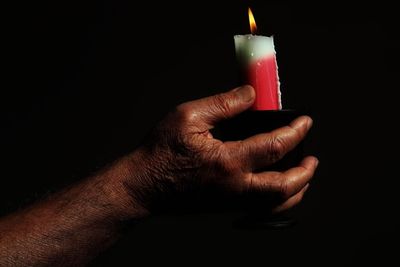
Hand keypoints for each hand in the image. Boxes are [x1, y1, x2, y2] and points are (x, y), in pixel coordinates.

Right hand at [125, 85, 317, 214]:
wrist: (143, 185)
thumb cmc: (160, 151)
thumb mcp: (188, 115)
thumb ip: (224, 104)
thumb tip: (251, 94)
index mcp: (228, 161)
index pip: (275, 145)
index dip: (295, 132)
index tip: (304, 122)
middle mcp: (235, 186)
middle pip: (285, 186)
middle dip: (305, 171)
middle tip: (312, 159)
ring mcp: (230, 201)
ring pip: (276, 204)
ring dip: (296, 190)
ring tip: (303, 176)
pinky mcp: (224, 207)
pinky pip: (260, 210)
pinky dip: (277, 201)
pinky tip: (275, 189)